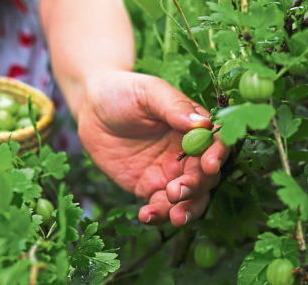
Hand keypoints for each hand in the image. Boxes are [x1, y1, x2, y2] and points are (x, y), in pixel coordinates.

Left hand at [77, 71, 227, 226]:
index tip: (209, 165)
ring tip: (173, 216)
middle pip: (205, 176)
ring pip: (189, 197)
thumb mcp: (148, 92)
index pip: (215, 143)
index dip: (217, 155)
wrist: (91, 107)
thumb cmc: (124, 91)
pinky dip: (158, 214)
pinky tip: (146, 216)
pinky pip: (160, 206)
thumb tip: (203, 123)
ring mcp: (169, 172)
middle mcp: (187, 153)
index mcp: (194, 127)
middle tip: (177, 191)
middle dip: (196, 187)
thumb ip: (174, 106)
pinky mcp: (149, 187)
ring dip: (185, 208)